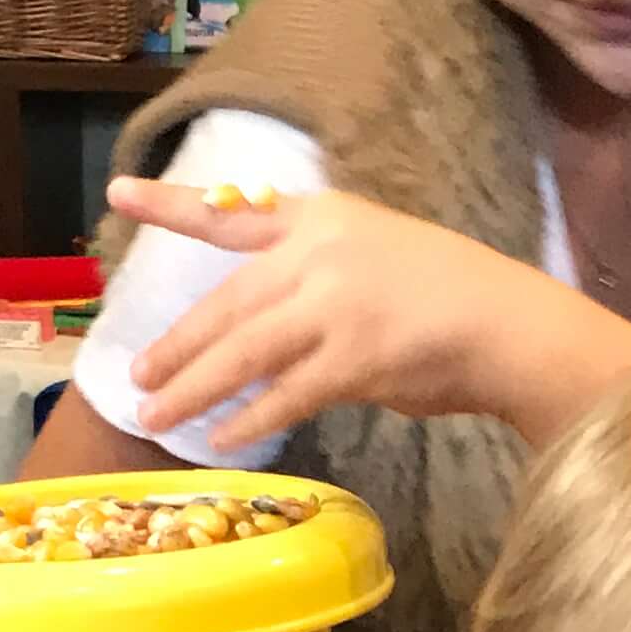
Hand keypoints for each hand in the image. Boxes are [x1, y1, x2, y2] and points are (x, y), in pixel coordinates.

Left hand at [108, 180, 630, 451]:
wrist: (510, 324)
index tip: (120, 192)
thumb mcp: (374, 256)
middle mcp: (323, 252)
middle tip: (136, 375)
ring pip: (244, 352)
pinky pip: (286, 393)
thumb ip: (313, 284)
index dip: (174, 206)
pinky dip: (250, 418)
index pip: (234, 212)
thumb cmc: (448, 298)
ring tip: (156, 416)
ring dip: (194, 389)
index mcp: (324, 218)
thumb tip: (264, 337)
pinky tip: (220, 438)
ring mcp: (338, 304)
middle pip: (228, 302)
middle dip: (177, 345)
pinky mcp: (355, 357)